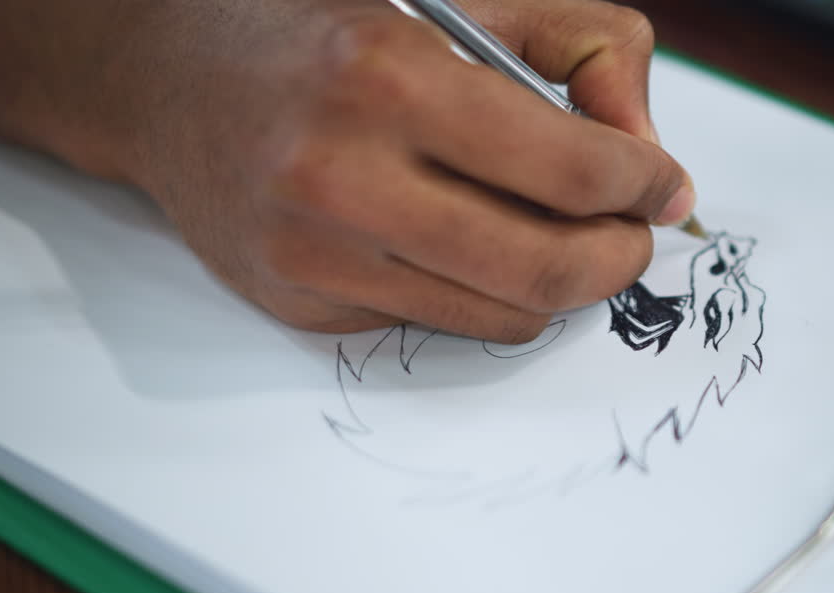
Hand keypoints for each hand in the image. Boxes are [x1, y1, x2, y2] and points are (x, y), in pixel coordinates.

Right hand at [0, 0, 692, 339]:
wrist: (171, 78)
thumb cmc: (325, 29)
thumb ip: (578, 48)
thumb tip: (645, 152)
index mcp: (389, 78)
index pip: (570, 171)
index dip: (643, 185)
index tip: (662, 186)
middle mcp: (342, 177)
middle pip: (544, 269)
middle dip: (618, 259)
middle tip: (633, 235)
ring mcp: (314, 255)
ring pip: (500, 315)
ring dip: (559, 285)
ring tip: (564, 239)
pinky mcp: (301, 305)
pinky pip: (436, 322)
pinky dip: (477, 291)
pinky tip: (463, 242)